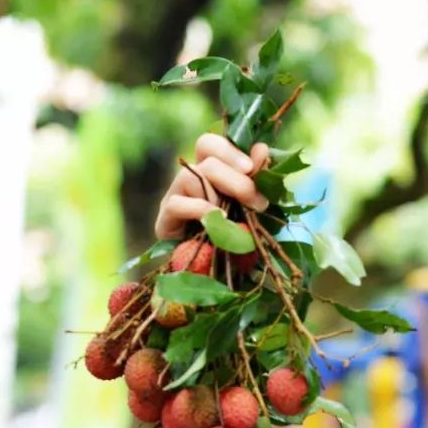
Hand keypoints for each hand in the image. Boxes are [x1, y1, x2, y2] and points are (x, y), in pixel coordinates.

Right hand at [155, 134, 269, 239]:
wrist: (214, 283)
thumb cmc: (235, 245)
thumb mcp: (252, 211)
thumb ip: (255, 182)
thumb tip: (262, 149)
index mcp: (210, 173)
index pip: (211, 144)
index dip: (231, 149)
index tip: (253, 167)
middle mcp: (191, 179)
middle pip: (205, 152)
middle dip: (236, 175)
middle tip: (255, 201)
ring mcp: (175, 197)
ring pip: (193, 175)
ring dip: (221, 195)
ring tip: (236, 219)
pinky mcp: (164, 220)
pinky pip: (177, 204)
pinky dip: (200, 210)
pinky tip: (216, 222)